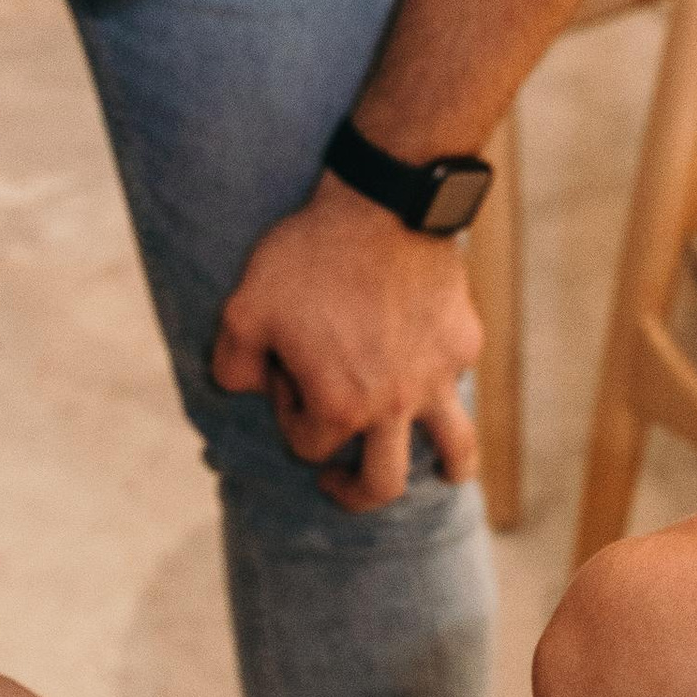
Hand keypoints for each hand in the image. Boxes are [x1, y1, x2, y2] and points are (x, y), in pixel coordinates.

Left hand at [211, 175, 479, 512]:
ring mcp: (436, 379)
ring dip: (448, 470)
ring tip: (445, 475)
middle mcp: (392, 407)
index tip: (285, 374)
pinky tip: (434, 369)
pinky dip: (447, 385)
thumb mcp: (243, 309)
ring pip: (454, 449)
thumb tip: (245, 391)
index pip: (309, 444)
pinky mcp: (463, 344)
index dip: (288, 414)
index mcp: (338, 408)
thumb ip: (233, 366)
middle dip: (352, 492)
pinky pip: (459, 379)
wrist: (382, 204)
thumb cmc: (308, 258)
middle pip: (379, 483)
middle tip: (339, 482)